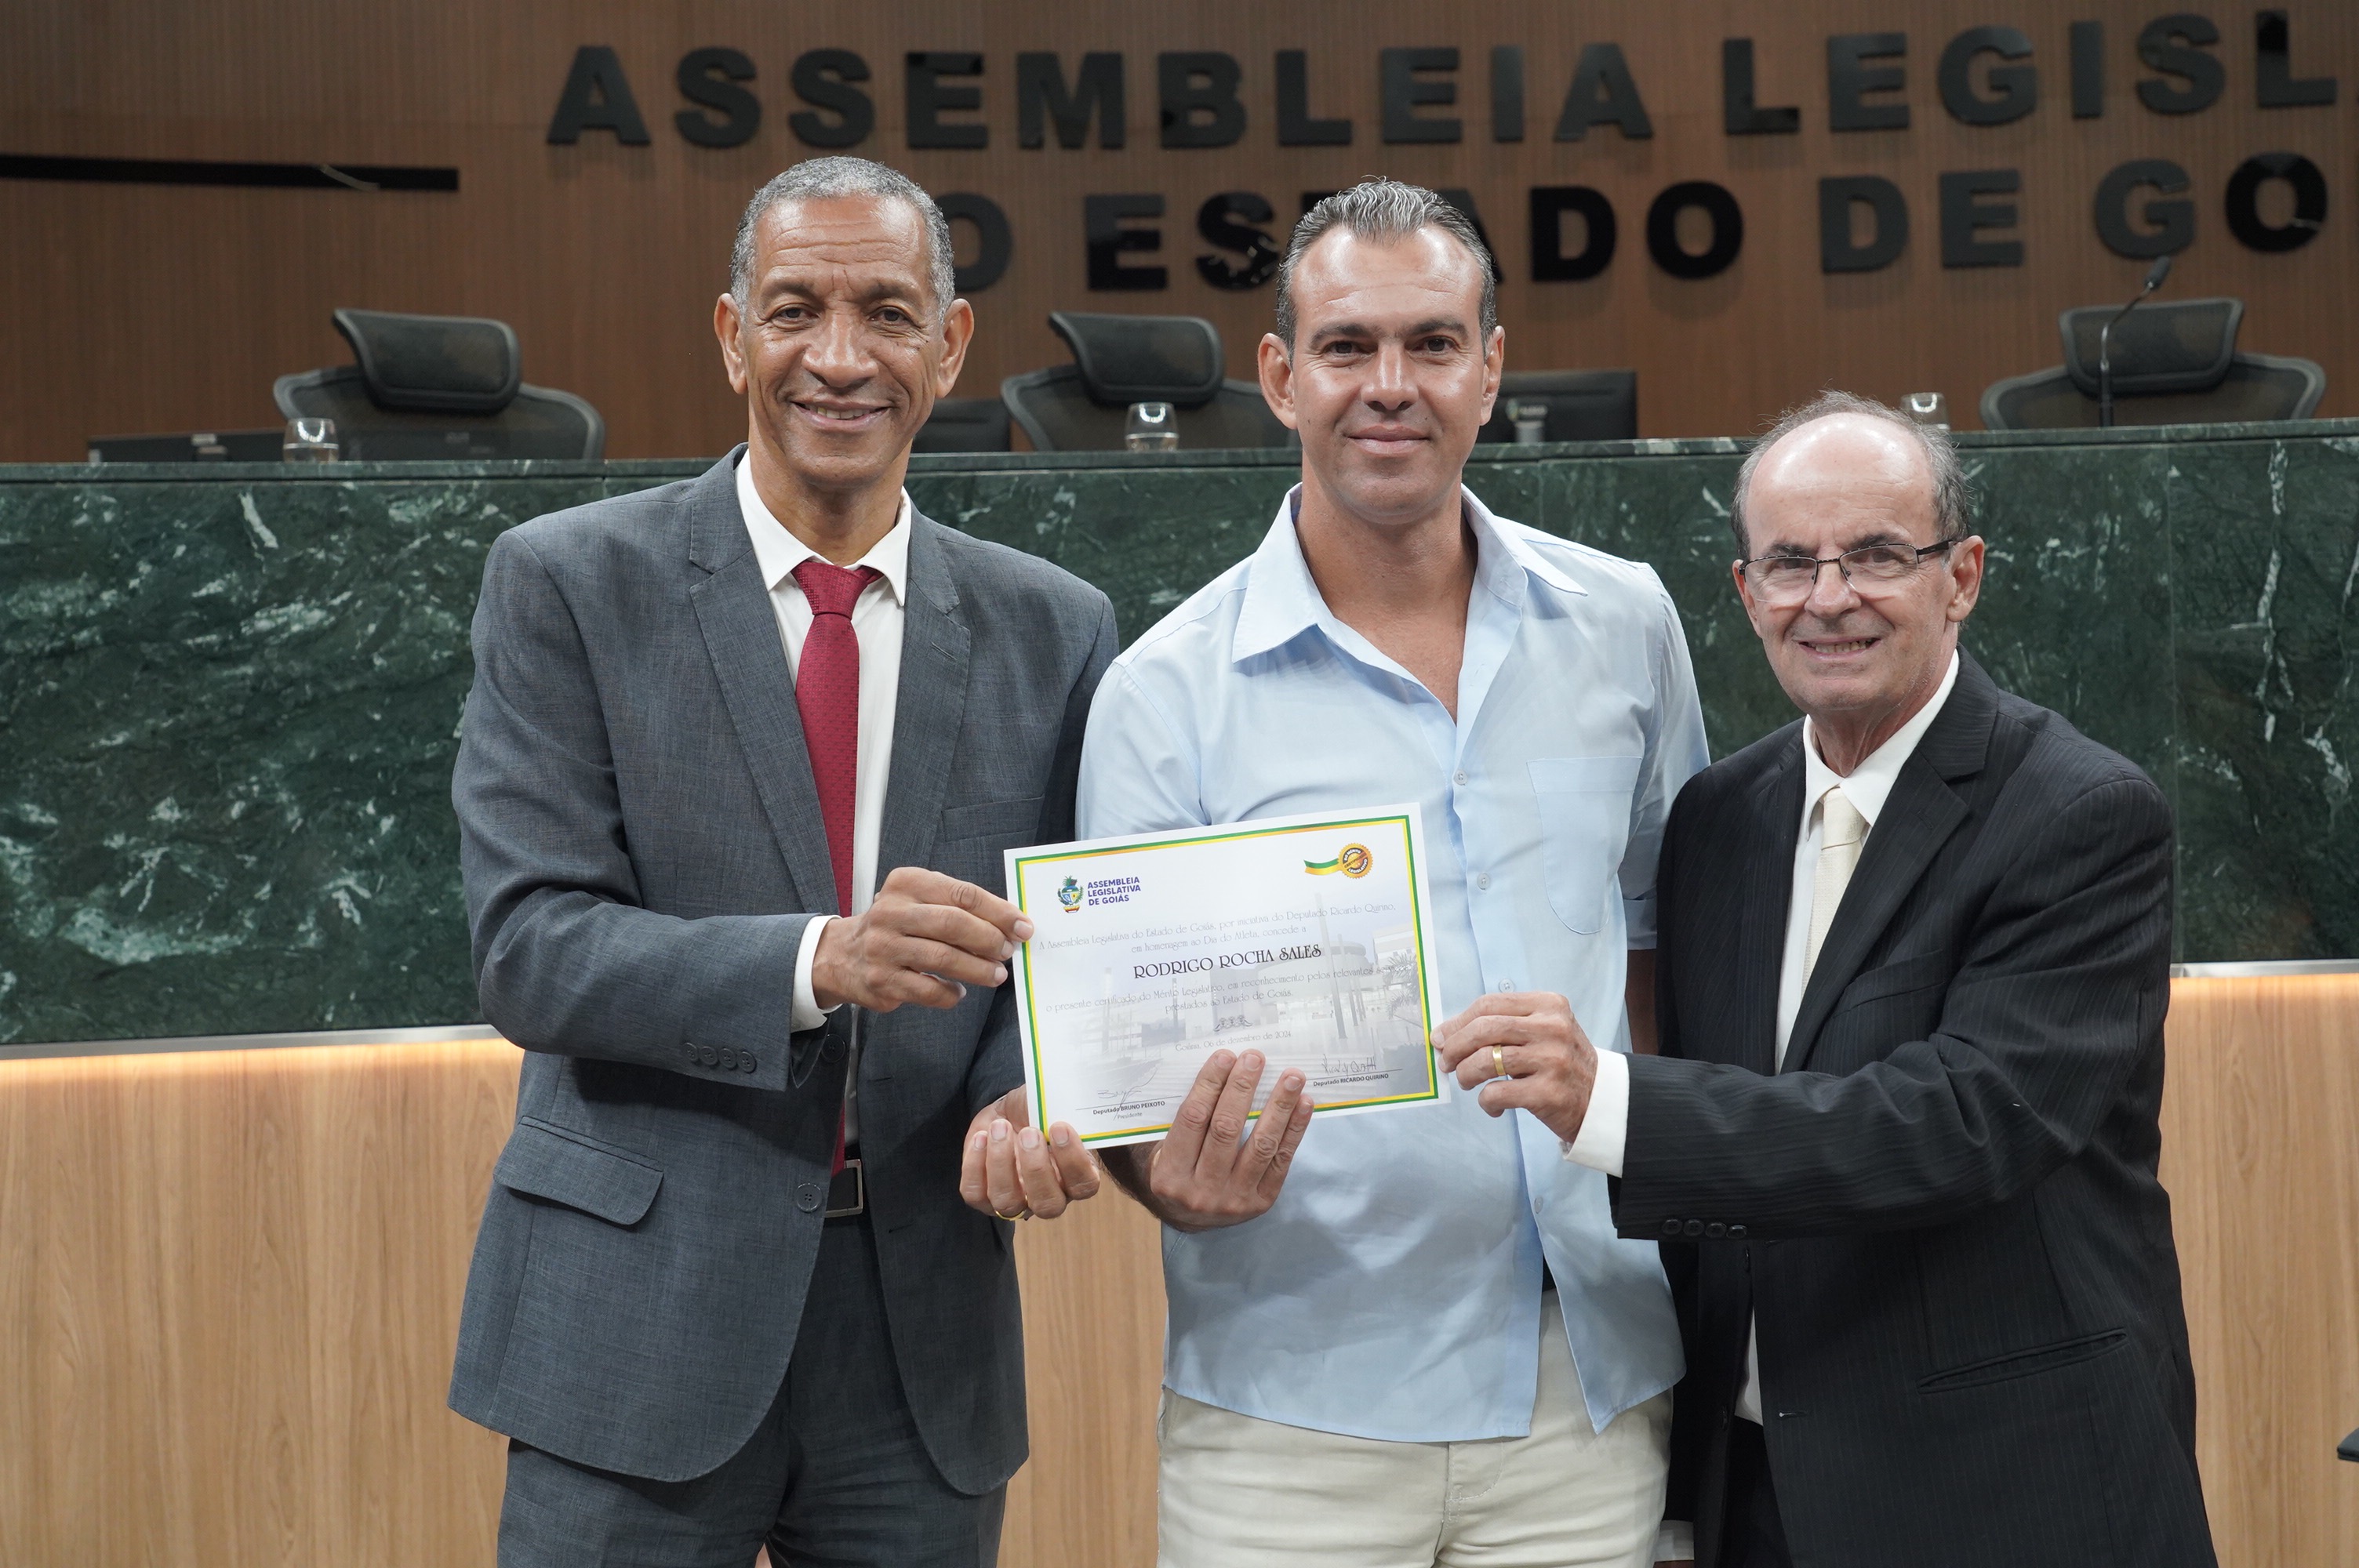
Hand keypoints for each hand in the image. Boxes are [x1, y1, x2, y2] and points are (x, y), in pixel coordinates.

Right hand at [812, 866, 1030, 1011]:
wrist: (842, 955)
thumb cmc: (896, 926)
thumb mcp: (918, 901)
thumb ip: (958, 907)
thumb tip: (1008, 926)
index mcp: (906, 884)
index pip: (961, 894)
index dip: (998, 911)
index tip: (1023, 926)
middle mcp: (891, 912)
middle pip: (952, 924)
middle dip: (989, 939)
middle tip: (1008, 952)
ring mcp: (884, 948)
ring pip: (942, 958)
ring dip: (977, 969)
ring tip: (996, 975)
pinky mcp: (882, 981)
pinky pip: (928, 990)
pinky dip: (951, 993)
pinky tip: (959, 991)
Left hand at [959, 1087, 1102, 1220]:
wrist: (1011, 1111)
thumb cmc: (1039, 1112)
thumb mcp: (1055, 1108)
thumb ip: (1065, 1114)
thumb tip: (1060, 1112)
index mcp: (1074, 1177)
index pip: (1083, 1185)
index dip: (1072, 1161)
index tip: (1059, 1127)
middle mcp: (1047, 1196)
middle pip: (1048, 1205)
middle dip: (1036, 1168)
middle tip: (1028, 1132)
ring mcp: (1014, 1201)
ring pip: (1007, 1202)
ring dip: (1001, 1163)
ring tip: (1000, 1127)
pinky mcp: (983, 1196)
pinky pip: (975, 1193)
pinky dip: (975, 1164)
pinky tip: (981, 1136)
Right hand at [1130, 1050, 1313, 1232]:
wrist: (1190, 1217)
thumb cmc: (1178, 1169)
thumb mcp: (1166, 1148)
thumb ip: (1188, 1118)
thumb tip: (1222, 1070)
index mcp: (1169, 1173)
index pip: (1192, 1119)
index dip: (1210, 1085)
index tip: (1225, 1056)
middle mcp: (1200, 1190)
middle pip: (1226, 1129)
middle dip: (1243, 1089)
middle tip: (1256, 1058)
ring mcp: (1234, 1199)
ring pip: (1260, 1145)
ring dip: (1279, 1106)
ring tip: (1292, 1077)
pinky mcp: (1261, 1202)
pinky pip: (1281, 1161)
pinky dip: (1294, 1130)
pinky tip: (1304, 1104)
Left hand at [1433, 992, 1598, 1141]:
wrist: (1600, 1100)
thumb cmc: (1559, 1063)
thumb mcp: (1541, 1032)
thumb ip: (1502, 1026)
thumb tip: (1446, 1034)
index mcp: (1548, 1005)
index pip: (1489, 1004)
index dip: (1458, 1021)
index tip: (1441, 1037)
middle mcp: (1552, 1028)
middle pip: (1484, 1028)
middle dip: (1455, 1047)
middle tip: (1446, 1062)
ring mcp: (1552, 1059)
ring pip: (1485, 1060)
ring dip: (1466, 1074)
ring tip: (1467, 1082)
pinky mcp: (1548, 1092)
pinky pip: (1496, 1093)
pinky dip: (1486, 1101)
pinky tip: (1493, 1105)